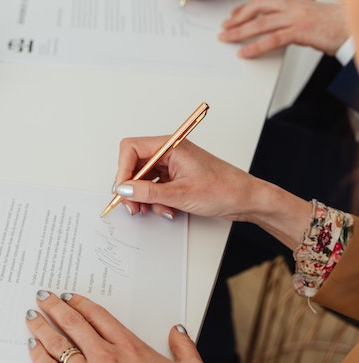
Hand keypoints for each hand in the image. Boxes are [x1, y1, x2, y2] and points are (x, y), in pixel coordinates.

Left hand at [26, 290, 208, 362]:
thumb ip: (184, 347)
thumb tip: (178, 332)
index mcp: (131, 347)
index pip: (98, 316)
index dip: (80, 303)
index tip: (70, 297)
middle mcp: (107, 357)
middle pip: (74, 323)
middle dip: (55, 307)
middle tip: (44, 297)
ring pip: (58, 343)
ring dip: (42, 326)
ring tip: (32, 316)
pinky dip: (39, 356)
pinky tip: (32, 346)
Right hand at [113, 136, 311, 248]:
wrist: (246, 199)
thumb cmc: (224, 189)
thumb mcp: (181, 194)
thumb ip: (148, 192)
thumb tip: (124, 190)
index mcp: (170, 146)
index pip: (131, 148)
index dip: (123, 169)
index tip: (122, 190)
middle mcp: (169, 152)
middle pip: (134, 165)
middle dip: (131, 187)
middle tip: (132, 205)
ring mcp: (172, 165)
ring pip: (143, 178)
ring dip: (144, 197)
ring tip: (152, 209)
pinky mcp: (175, 177)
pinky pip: (154, 187)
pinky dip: (155, 200)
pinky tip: (166, 209)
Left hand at [218, 0, 348, 57]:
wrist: (353, 27)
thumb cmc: (332, 26)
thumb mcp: (307, 18)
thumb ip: (289, 22)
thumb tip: (272, 30)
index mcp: (295, 1)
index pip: (264, 2)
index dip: (245, 8)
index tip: (233, 14)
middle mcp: (294, 6)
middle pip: (259, 8)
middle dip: (238, 18)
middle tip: (224, 27)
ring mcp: (297, 17)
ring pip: (261, 23)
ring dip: (240, 32)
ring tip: (226, 38)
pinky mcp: (301, 31)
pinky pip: (272, 39)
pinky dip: (255, 46)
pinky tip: (244, 52)